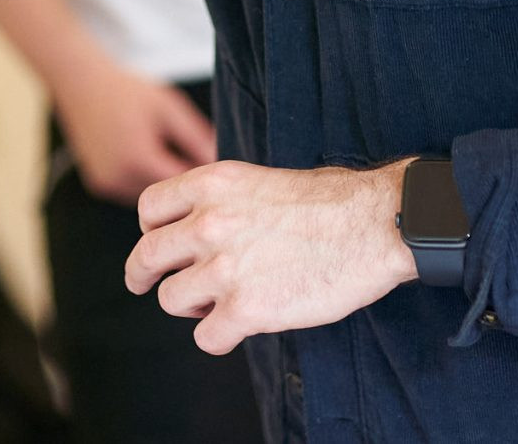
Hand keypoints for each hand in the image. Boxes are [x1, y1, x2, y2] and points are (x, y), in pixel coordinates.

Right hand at [51, 59, 217, 203]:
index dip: (201, 178)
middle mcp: (119, 179)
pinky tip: (147, 157)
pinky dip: (144, 181)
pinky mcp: (99, 186)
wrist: (80, 83)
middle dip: (183, 183)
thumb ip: (197, 138)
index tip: (215, 171)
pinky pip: (132, 192)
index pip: (184, 187)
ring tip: (170, 154)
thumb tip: (221, 166)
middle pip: (167, 198)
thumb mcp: (169, 107)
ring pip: (149, 199)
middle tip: (195, 161)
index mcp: (139, 159)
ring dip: (162, 184)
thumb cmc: (128, 91)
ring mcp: (106, 186)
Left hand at [125, 158, 417, 354]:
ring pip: (171, 300)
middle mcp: (209, 222)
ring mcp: (225, 267)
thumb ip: (224, 201)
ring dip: (190, 307)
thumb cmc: (332, 202)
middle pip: (147, 256)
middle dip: (142, 275)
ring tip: (214, 305)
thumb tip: (199, 226)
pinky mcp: (247, 309)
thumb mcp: (263, 180)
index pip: (150, 209)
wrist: (376, 225)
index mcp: (212, 184)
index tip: (160, 244)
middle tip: (145, 284)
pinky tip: (238, 328)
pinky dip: (218, 337)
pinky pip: (206, 337)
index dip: (150, 230)